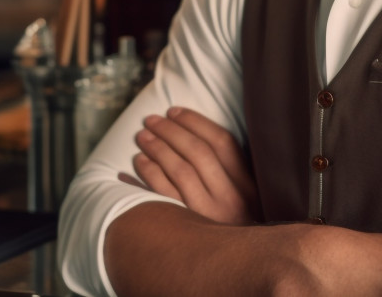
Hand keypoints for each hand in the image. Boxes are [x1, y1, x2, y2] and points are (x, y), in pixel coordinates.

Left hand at [121, 107, 259, 226]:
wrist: (239, 270)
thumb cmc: (238, 228)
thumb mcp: (248, 199)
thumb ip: (234, 172)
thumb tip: (201, 136)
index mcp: (247, 186)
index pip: (222, 142)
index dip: (195, 122)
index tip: (175, 111)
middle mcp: (230, 200)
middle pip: (196, 153)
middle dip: (170, 131)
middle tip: (150, 121)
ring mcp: (207, 216)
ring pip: (177, 172)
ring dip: (155, 150)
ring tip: (141, 139)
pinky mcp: (187, 231)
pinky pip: (160, 199)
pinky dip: (143, 179)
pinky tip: (132, 168)